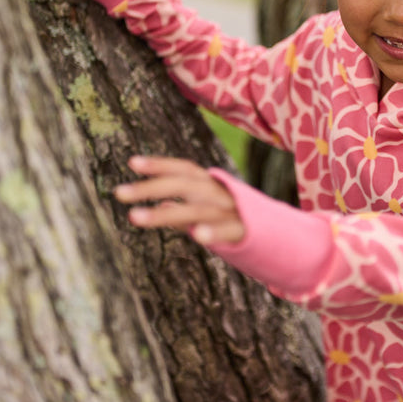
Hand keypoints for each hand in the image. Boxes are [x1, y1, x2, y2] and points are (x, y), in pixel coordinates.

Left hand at [113, 155, 245, 245]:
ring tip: (135, 218)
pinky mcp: (245, 232)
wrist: (284, 238)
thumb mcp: (208, 215)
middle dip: (151, 187)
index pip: (184, 169)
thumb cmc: (238, 224)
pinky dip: (213, 232)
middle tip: (118, 193)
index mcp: (212, 186)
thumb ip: (182, 212)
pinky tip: (198, 238)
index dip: (160, 164)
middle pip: (184, 184)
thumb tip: (158, 207)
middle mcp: (221, 194)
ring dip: (164, 215)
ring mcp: (232, 212)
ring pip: (196, 209)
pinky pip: (227, 231)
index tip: (132, 163)